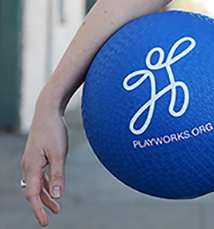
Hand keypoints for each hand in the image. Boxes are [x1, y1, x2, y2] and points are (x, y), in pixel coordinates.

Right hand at [21, 109, 67, 226]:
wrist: (48, 112)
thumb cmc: (54, 131)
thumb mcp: (60, 154)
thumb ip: (58, 175)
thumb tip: (57, 196)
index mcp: (32, 166)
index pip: (32, 194)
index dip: (38, 210)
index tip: (45, 222)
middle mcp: (28, 166)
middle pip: (33, 192)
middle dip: (41, 206)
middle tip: (50, 219)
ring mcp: (32, 161)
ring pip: (37, 185)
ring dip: (45, 196)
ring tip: (56, 208)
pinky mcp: (37, 157)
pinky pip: (40, 176)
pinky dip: (46, 186)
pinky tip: (54, 190)